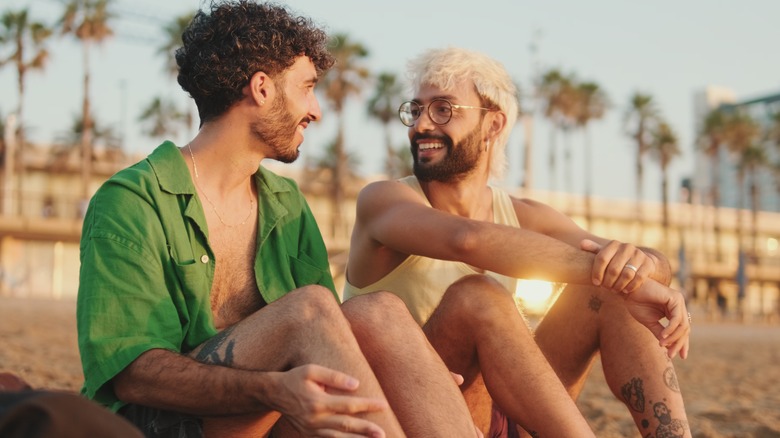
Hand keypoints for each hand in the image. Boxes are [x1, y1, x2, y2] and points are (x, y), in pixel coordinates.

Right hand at [271, 364, 388, 436]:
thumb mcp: (311, 370)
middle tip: (382, 433)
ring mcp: (311, 430)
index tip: (383, 405)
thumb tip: (356, 384)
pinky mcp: (309, 435)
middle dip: (366, 430)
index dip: (367, 405)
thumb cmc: (295, 378)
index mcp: (318, 402)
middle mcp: (315, 419)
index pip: (349, 405)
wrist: (273, 394)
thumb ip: (334, 376)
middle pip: (346, 426)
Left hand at [581, 239, 656, 292]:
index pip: (602, 258)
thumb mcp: (606, 253)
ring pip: (626, 274)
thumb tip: (582, 244)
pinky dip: (630, 286)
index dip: (597, 273)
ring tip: (614, 290)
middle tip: (605, 288)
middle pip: (614, 269)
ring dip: (619, 285)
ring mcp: (639, 255)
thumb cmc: (616, 258)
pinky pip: (639, 278)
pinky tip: (625, 290)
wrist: (640, 259)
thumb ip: (594, 249)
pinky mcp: (648, 264)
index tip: (595, 282)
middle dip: (608, 281)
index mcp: (614, 244)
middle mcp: (627, 247)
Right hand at [624, 281, 690, 358]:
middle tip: (671, 355)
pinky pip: (677, 319)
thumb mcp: (650, 322)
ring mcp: (678, 301)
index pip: (682, 329)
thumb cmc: (637, 303)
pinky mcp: (675, 298)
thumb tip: (669, 347)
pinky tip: (663, 336)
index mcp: (674, 310)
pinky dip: (671, 329)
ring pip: (683, 325)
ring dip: (674, 338)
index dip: (682, 343)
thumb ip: (660, 333)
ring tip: (663, 345)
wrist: (628, 290)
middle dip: (679, 343)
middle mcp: (679, 305)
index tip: (680, 357)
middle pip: (685, 328)